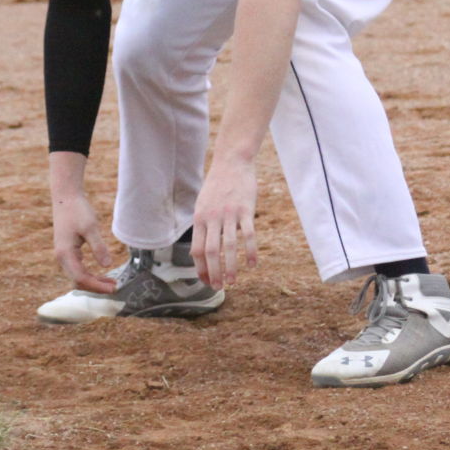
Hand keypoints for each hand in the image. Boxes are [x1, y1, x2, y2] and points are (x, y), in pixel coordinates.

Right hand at [51, 192, 116, 293]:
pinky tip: (102, 273)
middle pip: (78, 281)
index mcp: (65, 253)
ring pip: (77, 276)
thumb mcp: (91, 227)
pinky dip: (90, 274)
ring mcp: (63, 255)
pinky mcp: (68, 252)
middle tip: (115, 287)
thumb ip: (98, 247)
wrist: (65, 198)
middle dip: (96, 286)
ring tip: (111, 282)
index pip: (80, 278)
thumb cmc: (77, 210)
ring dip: (94, 281)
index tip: (112, 288)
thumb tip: (107, 265)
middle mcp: (61, 258)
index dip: (96, 286)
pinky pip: (78, 269)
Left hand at [191, 155, 257, 288]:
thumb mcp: (203, 204)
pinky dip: (251, 251)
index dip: (201, 269)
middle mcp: (212, 218)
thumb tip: (202, 250)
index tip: (206, 281)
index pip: (196, 250)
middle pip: (210, 252)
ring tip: (233, 281)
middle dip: (214, 273)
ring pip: (229, 246)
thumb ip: (203, 225)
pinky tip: (253, 264)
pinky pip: (249, 235)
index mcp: (200, 218)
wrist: (232, 162)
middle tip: (218, 287)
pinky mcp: (246, 209)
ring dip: (230, 267)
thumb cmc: (218, 185)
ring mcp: (229, 214)